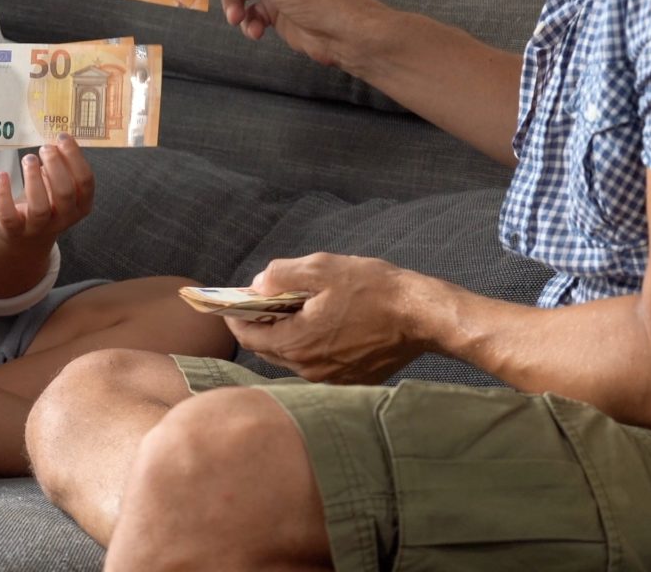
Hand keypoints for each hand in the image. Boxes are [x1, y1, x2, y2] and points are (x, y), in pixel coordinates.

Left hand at [0, 134, 95, 247]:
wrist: (25, 236)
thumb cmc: (46, 202)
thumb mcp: (59, 185)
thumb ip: (62, 166)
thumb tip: (58, 140)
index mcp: (81, 204)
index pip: (85, 181)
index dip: (75, 157)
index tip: (63, 137)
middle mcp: (64, 218)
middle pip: (65, 193)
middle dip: (56, 166)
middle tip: (45, 147)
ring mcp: (40, 227)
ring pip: (39, 207)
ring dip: (33, 179)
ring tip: (28, 158)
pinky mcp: (15, 230)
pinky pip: (9, 214)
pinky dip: (4, 194)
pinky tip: (2, 175)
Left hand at [227, 253, 427, 384]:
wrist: (421, 317)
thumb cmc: (373, 290)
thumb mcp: (323, 269)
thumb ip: (282, 275)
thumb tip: (257, 284)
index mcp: (297, 343)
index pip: (249, 336)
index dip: (235, 318)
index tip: (229, 304)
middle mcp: (310, 369)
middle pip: (269, 350)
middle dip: (260, 326)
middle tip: (260, 303)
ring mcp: (331, 380)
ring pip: (294, 358)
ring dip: (287, 336)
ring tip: (293, 310)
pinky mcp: (350, 381)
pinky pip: (317, 365)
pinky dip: (310, 346)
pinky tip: (322, 325)